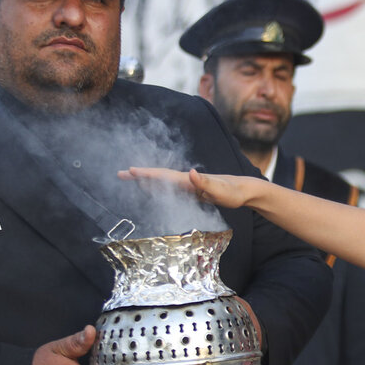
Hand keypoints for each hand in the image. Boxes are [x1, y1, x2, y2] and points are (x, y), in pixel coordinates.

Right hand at [118, 167, 256, 209]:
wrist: (244, 190)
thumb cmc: (233, 192)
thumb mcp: (220, 191)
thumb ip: (205, 183)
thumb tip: (190, 172)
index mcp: (189, 180)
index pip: (163, 175)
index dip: (146, 174)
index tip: (130, 171)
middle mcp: (186, 180)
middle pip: (158, 175)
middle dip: (139, 175)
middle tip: (120, 174)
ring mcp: (188, 184)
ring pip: (161, 180)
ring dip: (145, 179)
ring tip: (129, 178)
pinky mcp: (191, 190)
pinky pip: (169, 187)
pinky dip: (157, 186)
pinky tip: (151, 188)